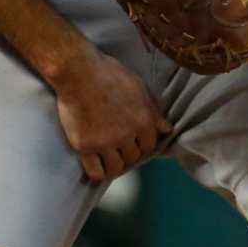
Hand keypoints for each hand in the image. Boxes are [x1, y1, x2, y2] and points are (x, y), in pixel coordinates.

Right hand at [51, 48, 171, 183]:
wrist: (79, 73)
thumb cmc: (111, 75)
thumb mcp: (139, 89)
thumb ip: (153, 113)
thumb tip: (168, 129)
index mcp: (143, 121)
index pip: (150, 146)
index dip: (144, 145)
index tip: (136, 143)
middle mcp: (126, 135)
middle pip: (133, 157)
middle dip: (129, 153)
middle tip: (120, 148)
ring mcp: (104, 143)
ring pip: (116, 168)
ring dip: (115, 164)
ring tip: (110, 158)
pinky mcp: (84, 146)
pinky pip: (95, 172)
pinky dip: (98, 173)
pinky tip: (98, 166)